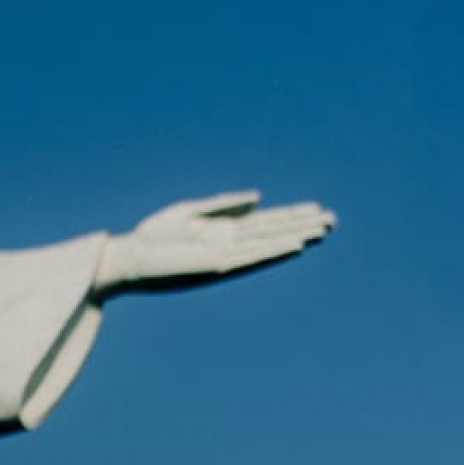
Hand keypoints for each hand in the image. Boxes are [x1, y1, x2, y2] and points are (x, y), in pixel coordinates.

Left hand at [97, 192, 333, 294]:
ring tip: (322, 230)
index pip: (265, 222)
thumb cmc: (154, 237)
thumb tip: (259, 198)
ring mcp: (225, 256)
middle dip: (301, 224)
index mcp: (223, 231)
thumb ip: (224, 204)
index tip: (317, 209)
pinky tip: (294, 244)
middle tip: (333, 220)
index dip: (291, 215)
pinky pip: (252, 257)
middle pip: (273, 232)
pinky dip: (273, 251)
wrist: (130, 258)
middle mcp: (229, 245)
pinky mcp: (217, 266)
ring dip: (295, 236)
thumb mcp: (190, 212)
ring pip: (268, 244)